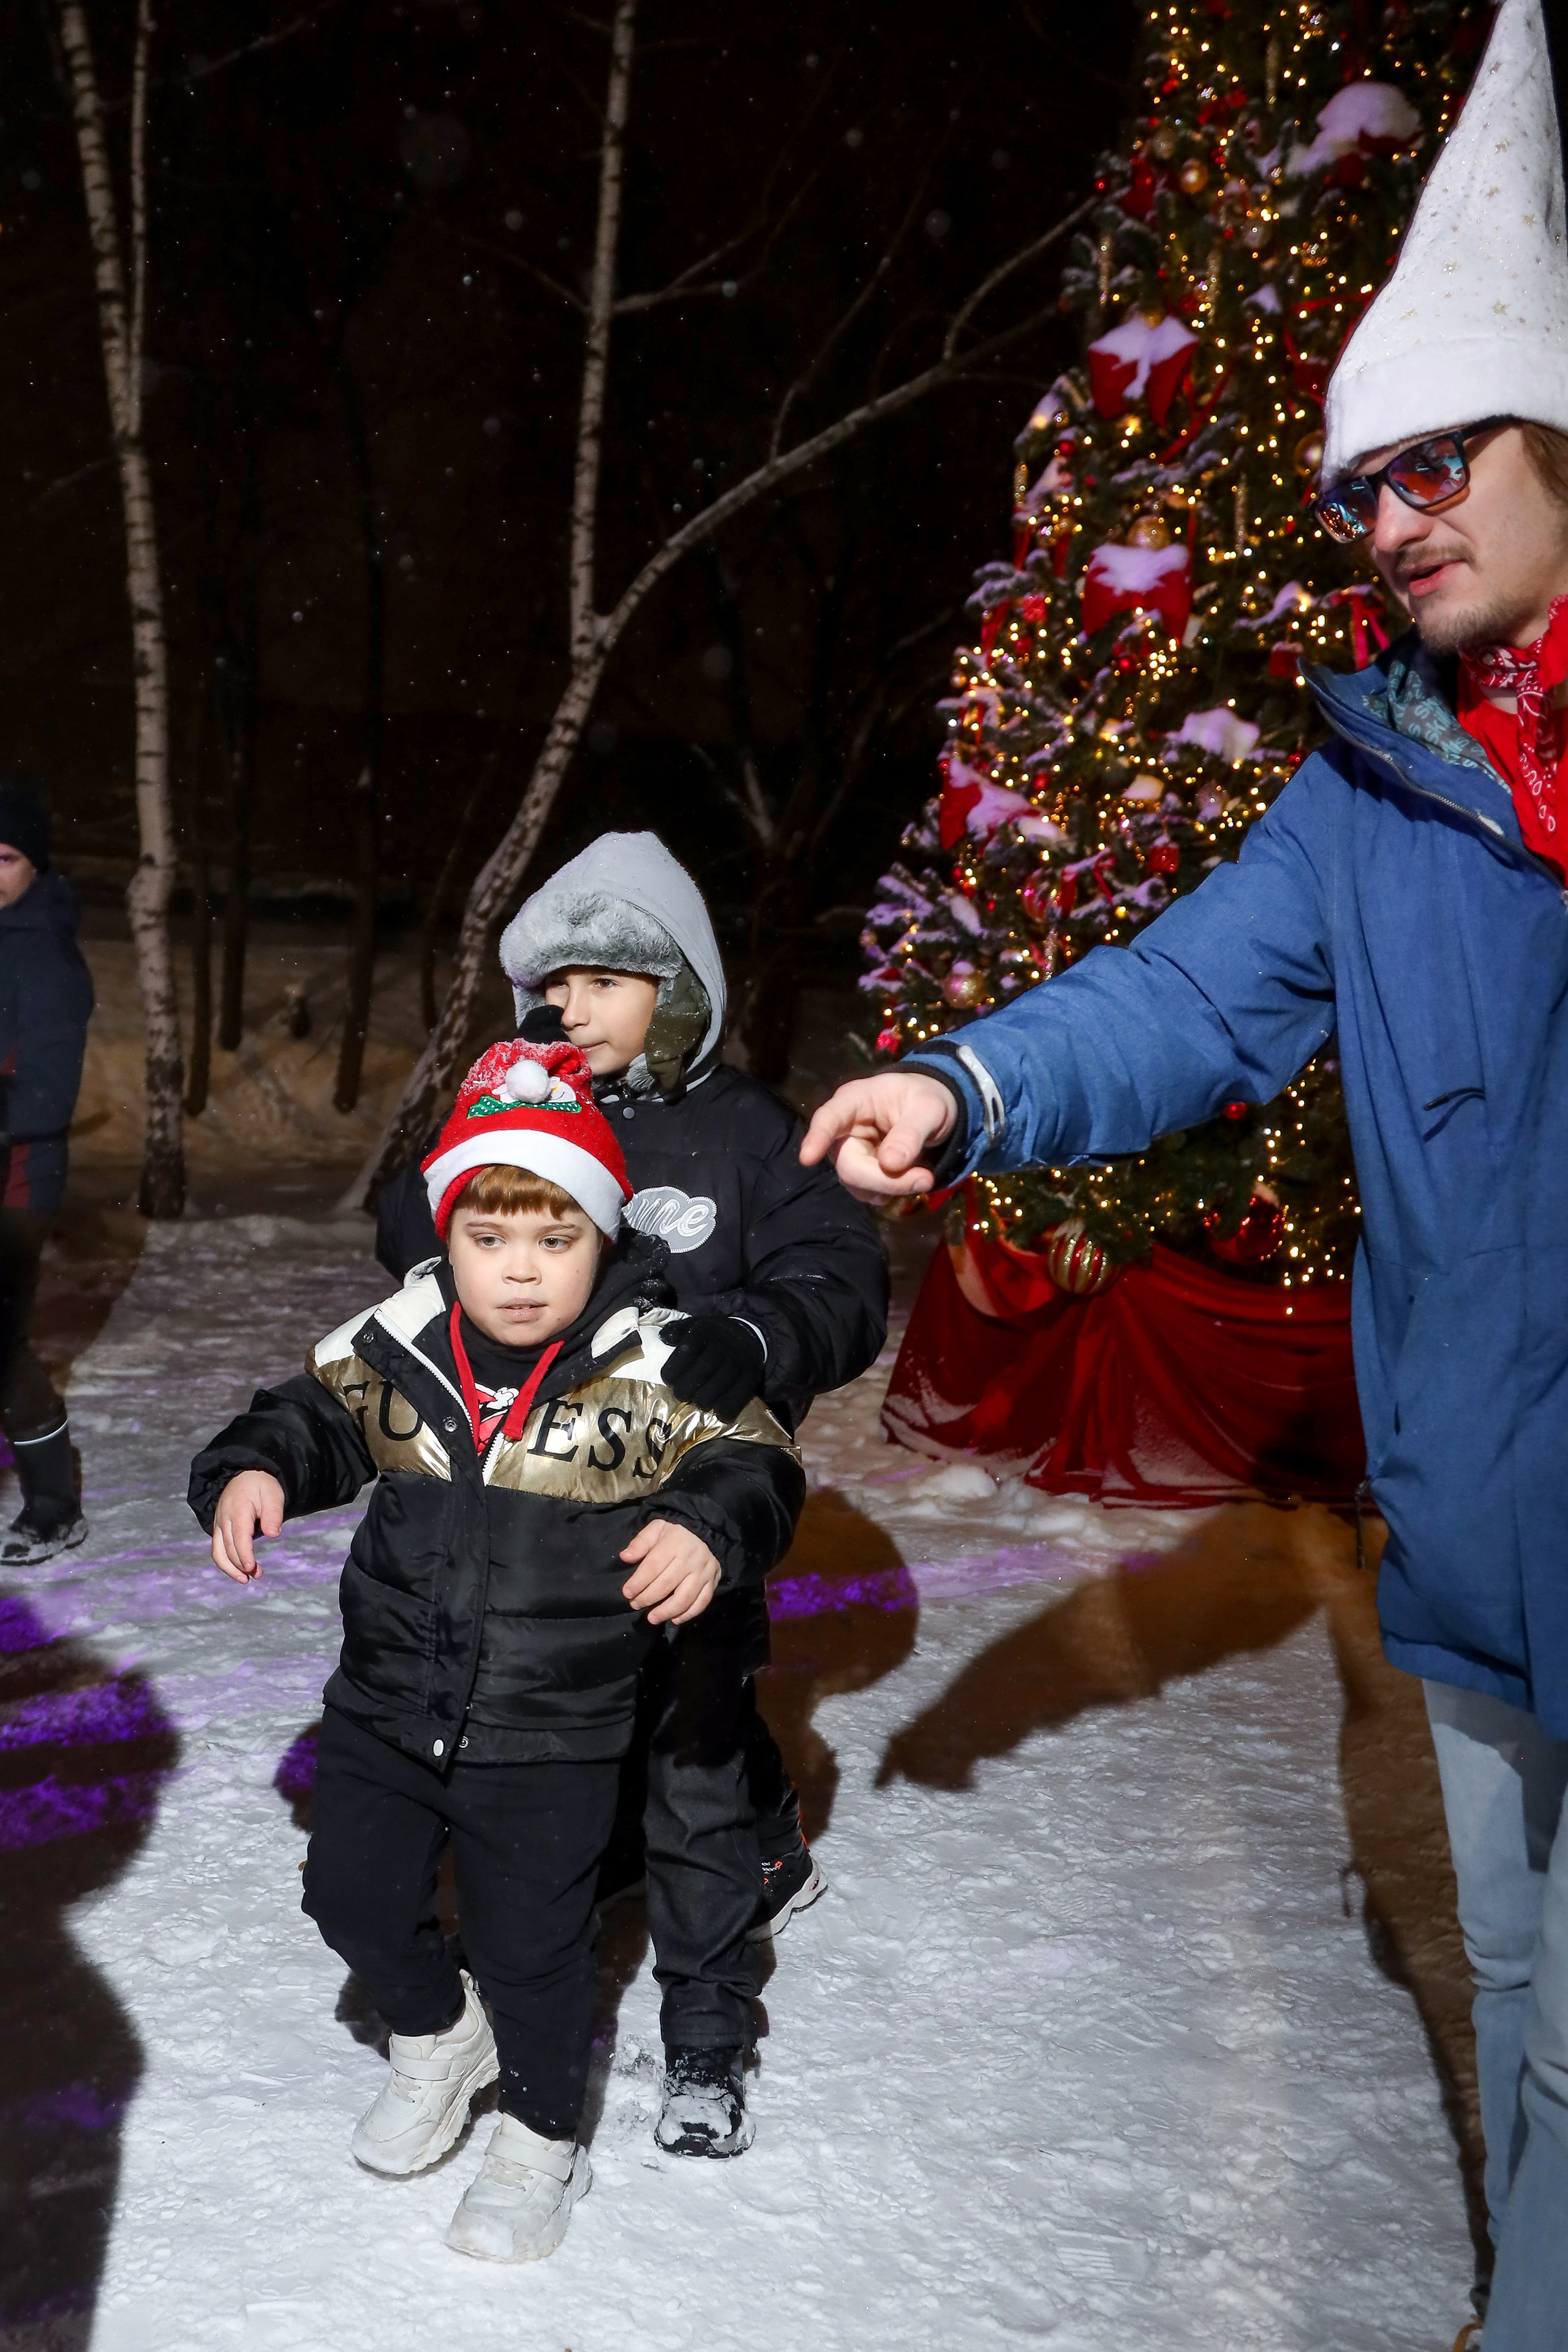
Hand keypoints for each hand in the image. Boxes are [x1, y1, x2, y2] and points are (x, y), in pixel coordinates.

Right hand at [210, 1470, 284, 1584]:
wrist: (245, 1473)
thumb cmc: (262, 1485)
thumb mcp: (273, 1495)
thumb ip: (273, 1514)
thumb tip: (274, 1534)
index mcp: (238, 1510)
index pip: (239, 1537)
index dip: (244, 1555)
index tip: (252, 1568)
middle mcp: (224, 1518)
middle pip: (228, 1548)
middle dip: (242, 1565)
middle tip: (258, 1575)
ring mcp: (219, 1524)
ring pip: (218, 1552)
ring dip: (230, 1568)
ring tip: (245, 1579)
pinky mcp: (218, 1528)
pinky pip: (217, 1549)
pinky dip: (225, 1562)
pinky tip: (238, 1570)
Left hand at [620, 1518, 721, 1625]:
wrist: (708, 1529)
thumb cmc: (677, 1531)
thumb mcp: (657, 1527)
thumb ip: (641, 1542)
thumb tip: (625, 1557)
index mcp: (674, 1543)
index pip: (653, 1567)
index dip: (638, 1582)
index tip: (627, 1592)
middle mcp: (691, 1559)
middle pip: (667, 1585)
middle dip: (648, 1598)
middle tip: (635, 1605)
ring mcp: (704, 1572)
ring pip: (685, 1597)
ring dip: (666, 1611)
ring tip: (652, 1618)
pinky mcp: (713, 1581)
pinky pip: (703, 1601)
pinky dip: (689, 1613)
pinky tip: (675, 1619)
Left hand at [661, 1314, 764, 1418]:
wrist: (748, 1336)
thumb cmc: (714, 1335)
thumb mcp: (696, 1325)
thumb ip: (677, 1330)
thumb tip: (663, 1338)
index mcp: (705, 1332)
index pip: (686, 1351)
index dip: (673, 1369)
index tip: (668, 1379)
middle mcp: (723, 1346)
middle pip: (701, 1373)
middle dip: (685, 1389)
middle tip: (681, 1394)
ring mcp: (738, 1362)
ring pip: (718, 1387)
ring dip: (703, 1400)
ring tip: (698, 1401)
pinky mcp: (751, 1377)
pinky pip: (738, 1397)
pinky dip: (726, 1409)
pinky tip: (717, 1412)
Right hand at [799, 1072, 956, 1202]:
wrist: (932, 1111)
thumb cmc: (926, 1100)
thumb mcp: (929, 1109)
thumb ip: (911, 1133)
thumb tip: (890, 1164)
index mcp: (855, 1100)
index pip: (829, 1118)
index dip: (817, 1137)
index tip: (807, 1159)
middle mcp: (844, 1128)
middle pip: (848, 1164)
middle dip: (884, 1179)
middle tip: (925, 1180)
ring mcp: (849, 1152)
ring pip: (856, 1182)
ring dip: (890, 1187)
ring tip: (923, 1177)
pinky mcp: (858, 1171)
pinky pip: (865, 1190)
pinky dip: (889, 1192)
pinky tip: (908, 1181)